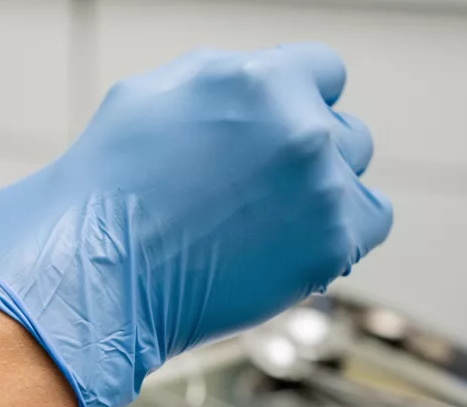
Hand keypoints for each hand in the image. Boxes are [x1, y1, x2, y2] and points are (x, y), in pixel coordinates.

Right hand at [0, 44, 392, 406]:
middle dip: (306, 152)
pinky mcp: (330, 243)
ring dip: (323, 193)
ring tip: (266, 222)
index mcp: (258, 79)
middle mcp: (300, 125)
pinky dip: (341, 233)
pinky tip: (294, 244)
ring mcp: (320, 187)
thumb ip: (220, 76)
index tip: (274, 135)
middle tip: (257, 190)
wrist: (97, 274)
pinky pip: (369, 223)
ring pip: (354, 175)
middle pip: (342, 128)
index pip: (323, 71)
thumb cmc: (107, 189)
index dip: (297, 102)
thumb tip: (257, 79)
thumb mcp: (149, 95)